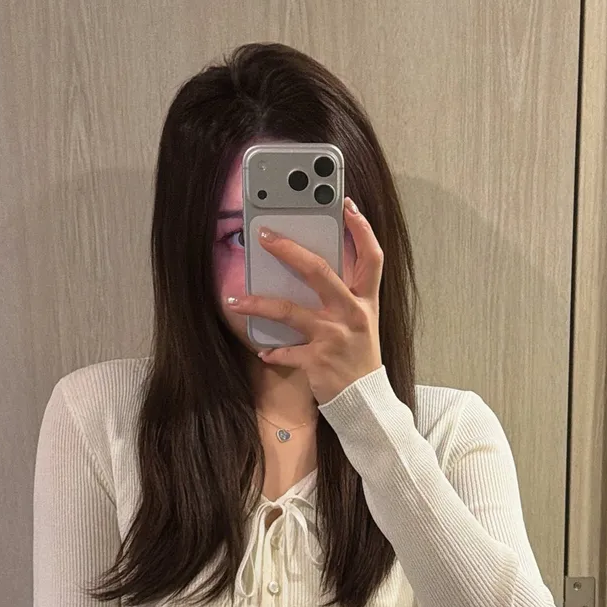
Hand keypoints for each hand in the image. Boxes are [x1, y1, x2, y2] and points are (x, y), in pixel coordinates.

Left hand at [224, 196, 382, 405]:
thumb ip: (344, 296)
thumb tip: (310, 268)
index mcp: (366, 301)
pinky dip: (272, 352)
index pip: (371, 257)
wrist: (365, 401)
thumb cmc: (359, 357)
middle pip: (319, 271)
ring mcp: (334, 337)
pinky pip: (286, 352)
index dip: (361, 229)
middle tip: (265, 235)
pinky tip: (262, 351)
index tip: (346, 205)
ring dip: (258, 304)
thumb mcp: (361, 322)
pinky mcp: (318, 361)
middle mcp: (352, 314)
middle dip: (289, 250)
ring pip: (290, 311)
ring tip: (235, 301)